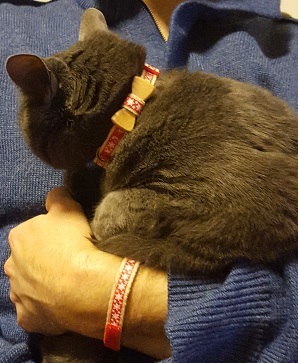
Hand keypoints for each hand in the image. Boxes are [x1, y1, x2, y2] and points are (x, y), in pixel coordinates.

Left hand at [4, 187, 170, 357]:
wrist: (81, 285)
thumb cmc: (72, 243)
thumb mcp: (68, 209)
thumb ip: (58, 198)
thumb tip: (55, 194)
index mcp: (19, 237)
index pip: (31, 232)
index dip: (49, 235)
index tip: (65, 240)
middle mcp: (10, 265)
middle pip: (26, 260)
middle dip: (40, 260)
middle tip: (64, 261)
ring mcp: (17, 294)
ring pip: (27, 286)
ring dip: (40, 284)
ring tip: (64, 284)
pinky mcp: (26, 318)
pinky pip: (34, 310)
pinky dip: (44, 307)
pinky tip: (60, 303)